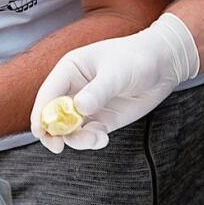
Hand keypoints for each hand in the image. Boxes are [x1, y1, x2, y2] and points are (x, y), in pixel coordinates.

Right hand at [30, 13, 198, 153]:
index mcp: (69, 70)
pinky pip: (89, 134)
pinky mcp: (102, 119)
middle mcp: (73, 89)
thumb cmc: (136, 57)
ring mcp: (87, 105)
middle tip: (57, 147)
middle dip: (53, 131)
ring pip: (70, 128)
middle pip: (53, 114)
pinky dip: (92, 140)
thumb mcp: (116, 72)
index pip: (48, 93)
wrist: (163, 64)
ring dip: (76, 138)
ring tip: (94, 139)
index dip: (41, 112)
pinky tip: (102, 138)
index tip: (40, 131)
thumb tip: (79, 108)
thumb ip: (98, 91)